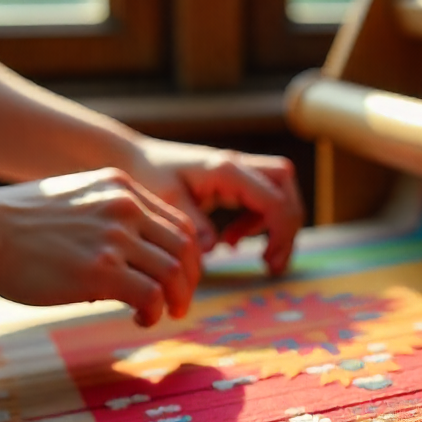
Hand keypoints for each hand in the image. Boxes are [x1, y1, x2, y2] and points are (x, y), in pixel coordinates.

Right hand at [0, 168, 199, 325]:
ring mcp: (114, 238)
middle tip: (179, 304)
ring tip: (161, 315)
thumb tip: (128, 262)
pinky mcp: (101, 271)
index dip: (186, 257)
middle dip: (189, 281)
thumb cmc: (17, 227)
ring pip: (174, 272)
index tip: (178, 279)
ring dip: (175, 300)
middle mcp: (123, 206)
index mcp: (119, 187)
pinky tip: (139, 320)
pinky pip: (151, 296)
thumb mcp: (72, 203)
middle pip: (184, 248)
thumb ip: (105, 219)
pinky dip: (154, 313)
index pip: (178, 223)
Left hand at [126, 137, 304, 276]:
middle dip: (288, 225)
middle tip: (273, 263)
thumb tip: (212, 248)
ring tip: (257, 255)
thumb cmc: (147, 175)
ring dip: (274, 225)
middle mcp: (237, 165)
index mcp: (226, 170)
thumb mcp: (166, 201)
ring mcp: (237, 171)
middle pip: (285, 187)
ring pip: (278, 191)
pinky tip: (230, 240)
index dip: (281, 233)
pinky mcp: (232, 181)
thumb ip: (192, 222)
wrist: (133, 158)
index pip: (274, 199)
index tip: (268, 263)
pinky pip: (261, 199)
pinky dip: (256, 223)